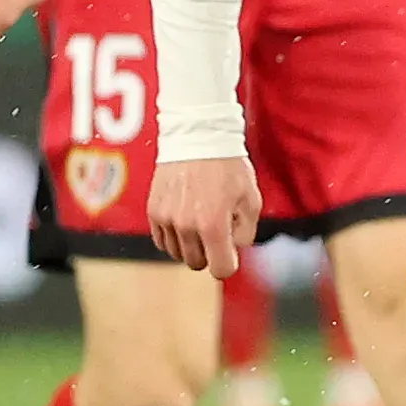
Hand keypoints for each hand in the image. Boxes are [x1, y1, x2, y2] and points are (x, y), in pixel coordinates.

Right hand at [146, 154, 260, 279]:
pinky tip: (184, 221)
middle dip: (209, 253)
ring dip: (190, 246)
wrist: (198, 136)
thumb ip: (245, 233)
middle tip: (216, 231)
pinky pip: (161, 241)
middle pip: (197, 264)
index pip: (221, 270)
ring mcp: (166, 219)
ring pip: (178, 254)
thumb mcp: (251, 199)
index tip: (230, 251)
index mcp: (213, 225)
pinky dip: (173, 237)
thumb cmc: (228, 166)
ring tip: (199, 221)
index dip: (229, 263)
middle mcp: (186, 226)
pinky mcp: (153, 211)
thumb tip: (233, 250)